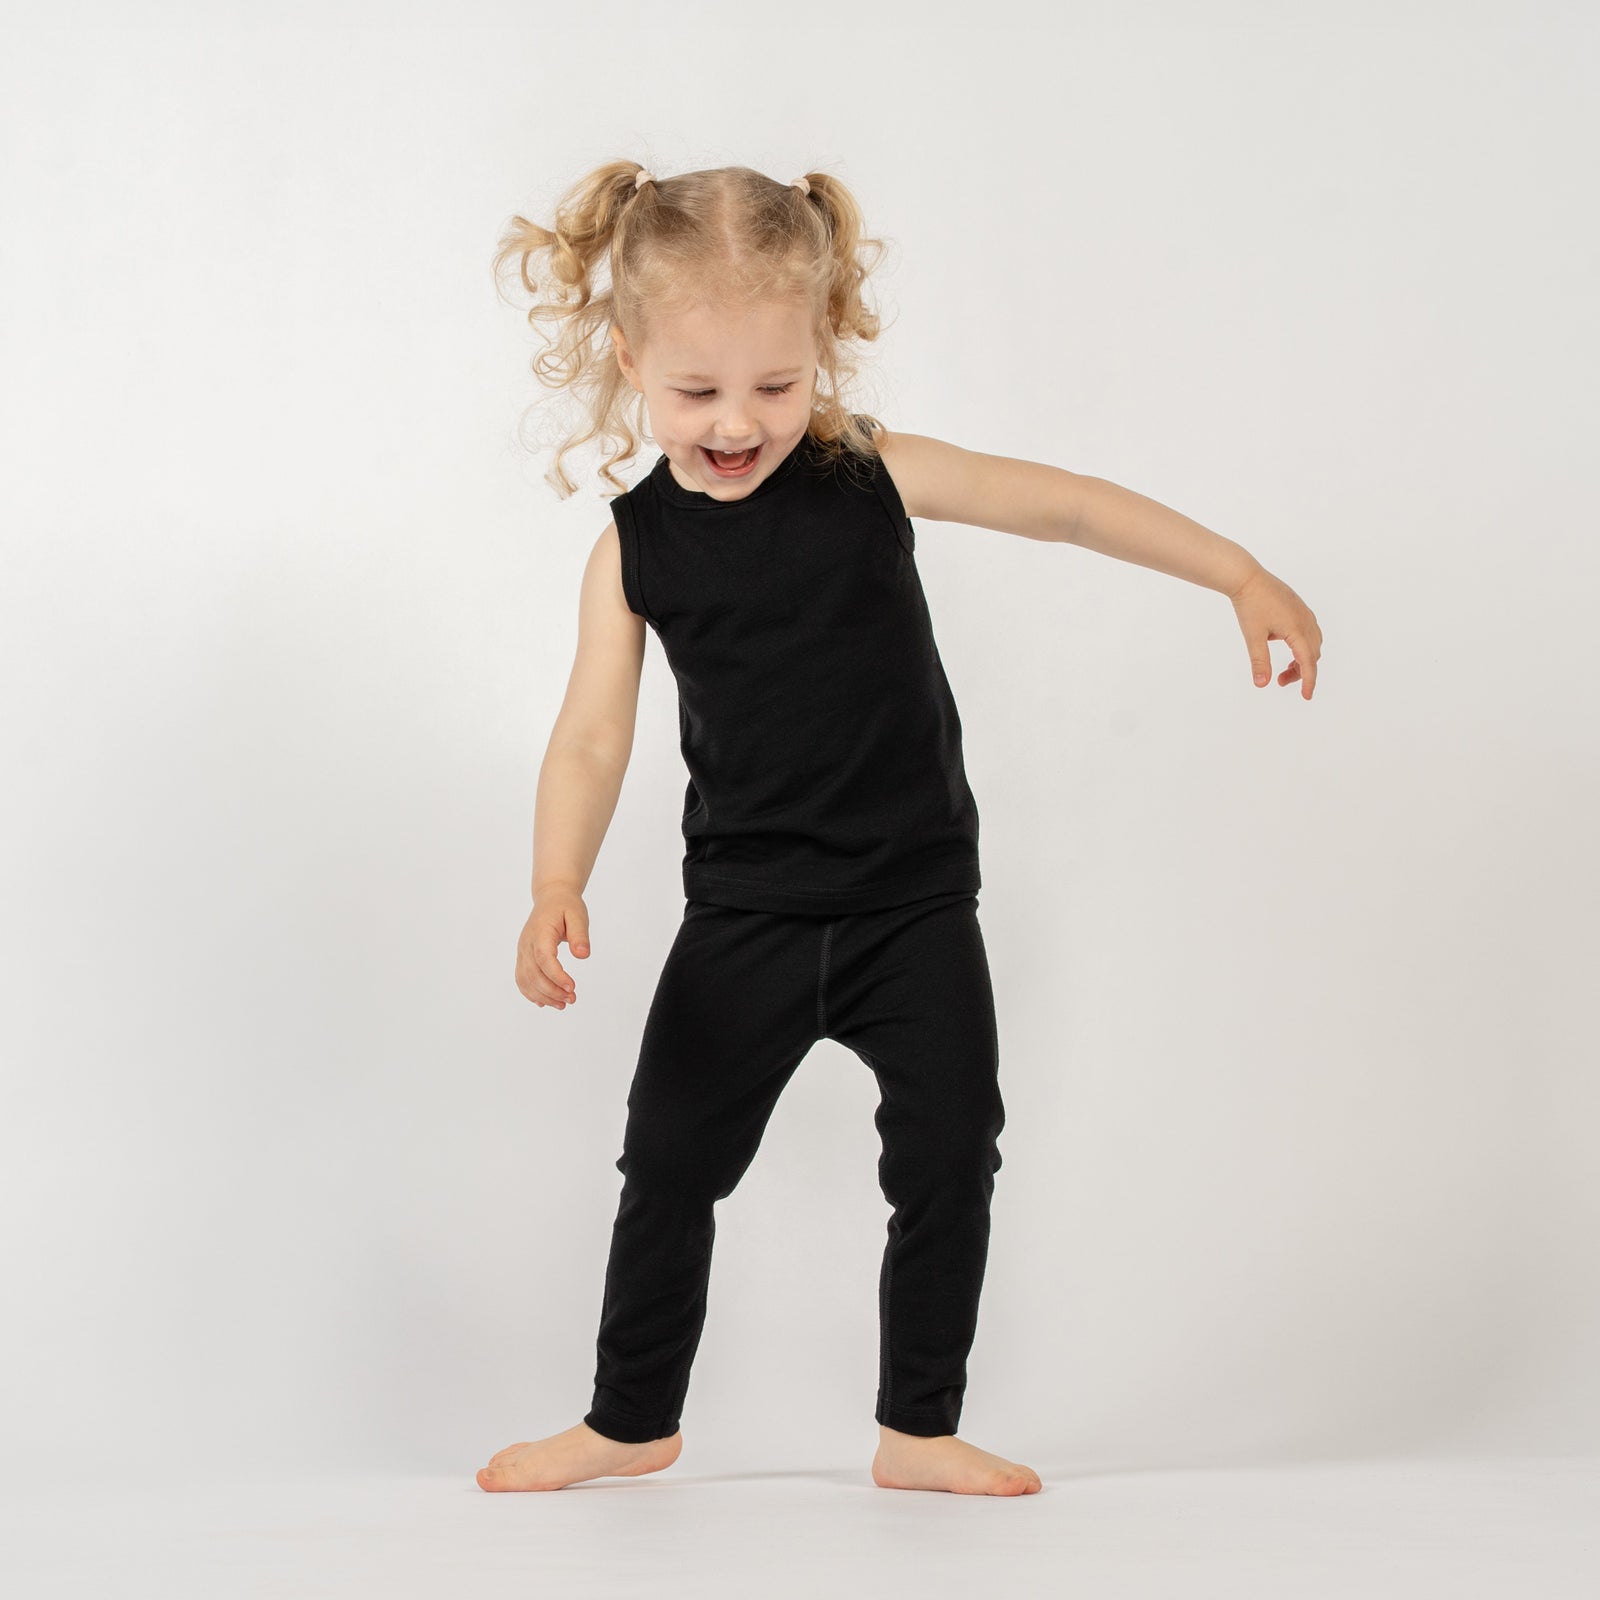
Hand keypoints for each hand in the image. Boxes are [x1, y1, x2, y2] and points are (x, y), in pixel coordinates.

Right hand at [516, 891, 590, 1009]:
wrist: (551, 898)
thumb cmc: (566, 906)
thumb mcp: (578, 915)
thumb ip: (580, 934)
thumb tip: (582, 955)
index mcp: (540, 932)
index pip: (544, 958)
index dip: (556, 976)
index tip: (572, 988)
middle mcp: (527, 943)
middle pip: (533, 973)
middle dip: (552, 990)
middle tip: (572, 999)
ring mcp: (522, 951)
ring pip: (525, 980)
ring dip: (542, 996)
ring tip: (563, 1004)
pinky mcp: (523, 957)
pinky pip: (522, 979)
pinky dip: (531, 993)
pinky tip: (546, 1002)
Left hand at [1229, 567, 1321, 699]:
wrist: (1247, 578)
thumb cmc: (1250, 606)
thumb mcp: (1253, 636)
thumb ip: (1260, 661)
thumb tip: (1261, 684)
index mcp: (1298, 630)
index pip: (1308, 662)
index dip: (1309, 681)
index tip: (1306, 697)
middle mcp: (1306, 621)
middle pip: (1312, 655)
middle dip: (1301, 672)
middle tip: (1281, 682)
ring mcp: (1304, 613)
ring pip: (1313, 643)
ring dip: (1302, 659)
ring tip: (1284, 670)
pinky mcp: (1298, 608)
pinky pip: (1309, 632)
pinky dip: (1302, 646)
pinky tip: (1284, 646)